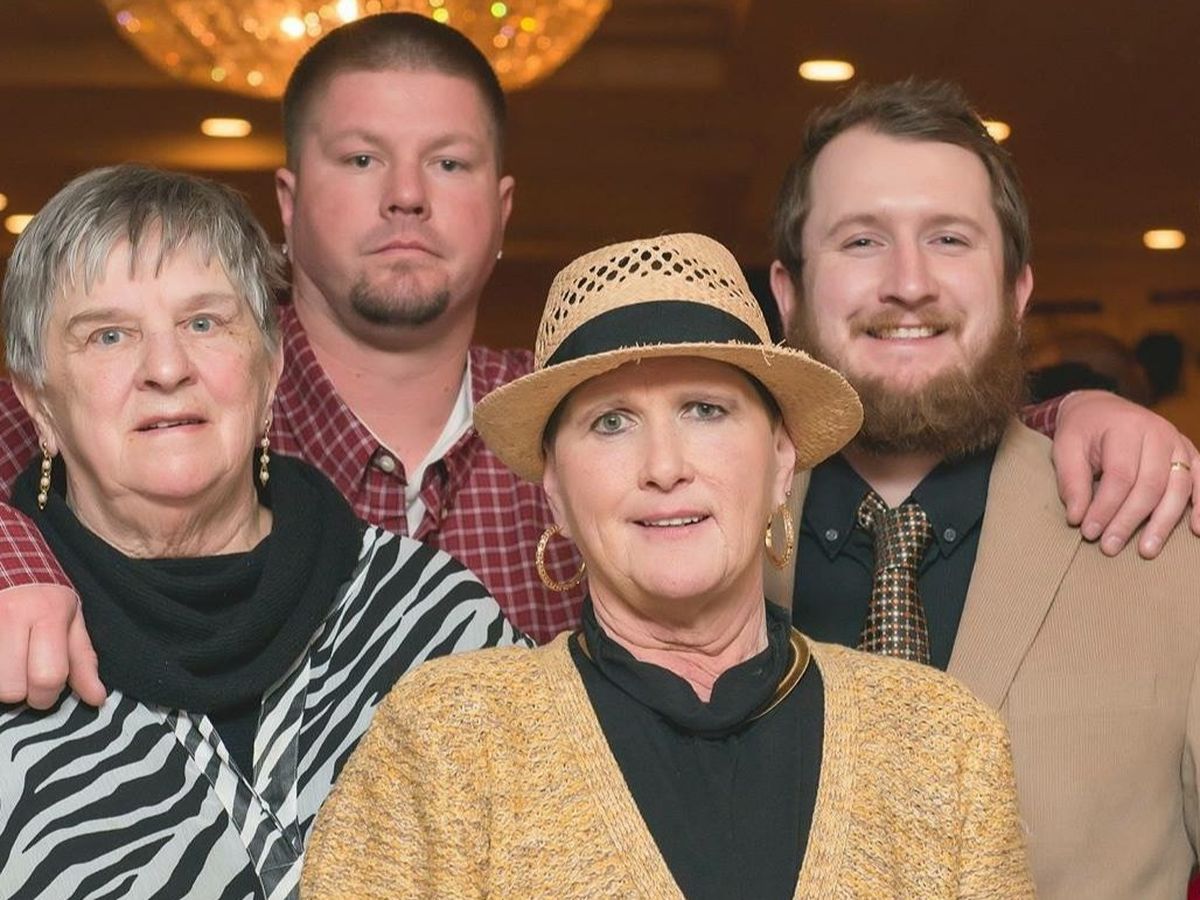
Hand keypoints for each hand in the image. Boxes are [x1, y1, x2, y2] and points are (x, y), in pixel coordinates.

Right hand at [0, 584, 104, 708]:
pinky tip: (0, 658)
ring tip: (8, 664)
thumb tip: (97, 699)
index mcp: (46, 613)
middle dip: (20, 693)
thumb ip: (82, 662)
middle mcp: (9, 615)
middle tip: (23, 677)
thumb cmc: (43, 598)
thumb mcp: (71, 622)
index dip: (48, 695)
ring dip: (0, 683)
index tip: (48, 689)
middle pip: (10, 689)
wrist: (7, 565)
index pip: (47, 677)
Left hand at [1053, 390, 1199, 557]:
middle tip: (1110, 547)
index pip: (1120, 475)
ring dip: (1163, 523)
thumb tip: (1077, 518)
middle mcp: (1159, 433)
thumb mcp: (1065, 448)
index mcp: (1126, 428)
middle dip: (1130, 520)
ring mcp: (1178, 442)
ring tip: (1146, 551)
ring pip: (1178, 488)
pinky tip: (1197, 531)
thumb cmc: (1082, 430)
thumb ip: (1071, 481)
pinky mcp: (1189, 453)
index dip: (1105, 507)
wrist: (1101, 407)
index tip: (1089, 532)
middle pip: (1150, 485)